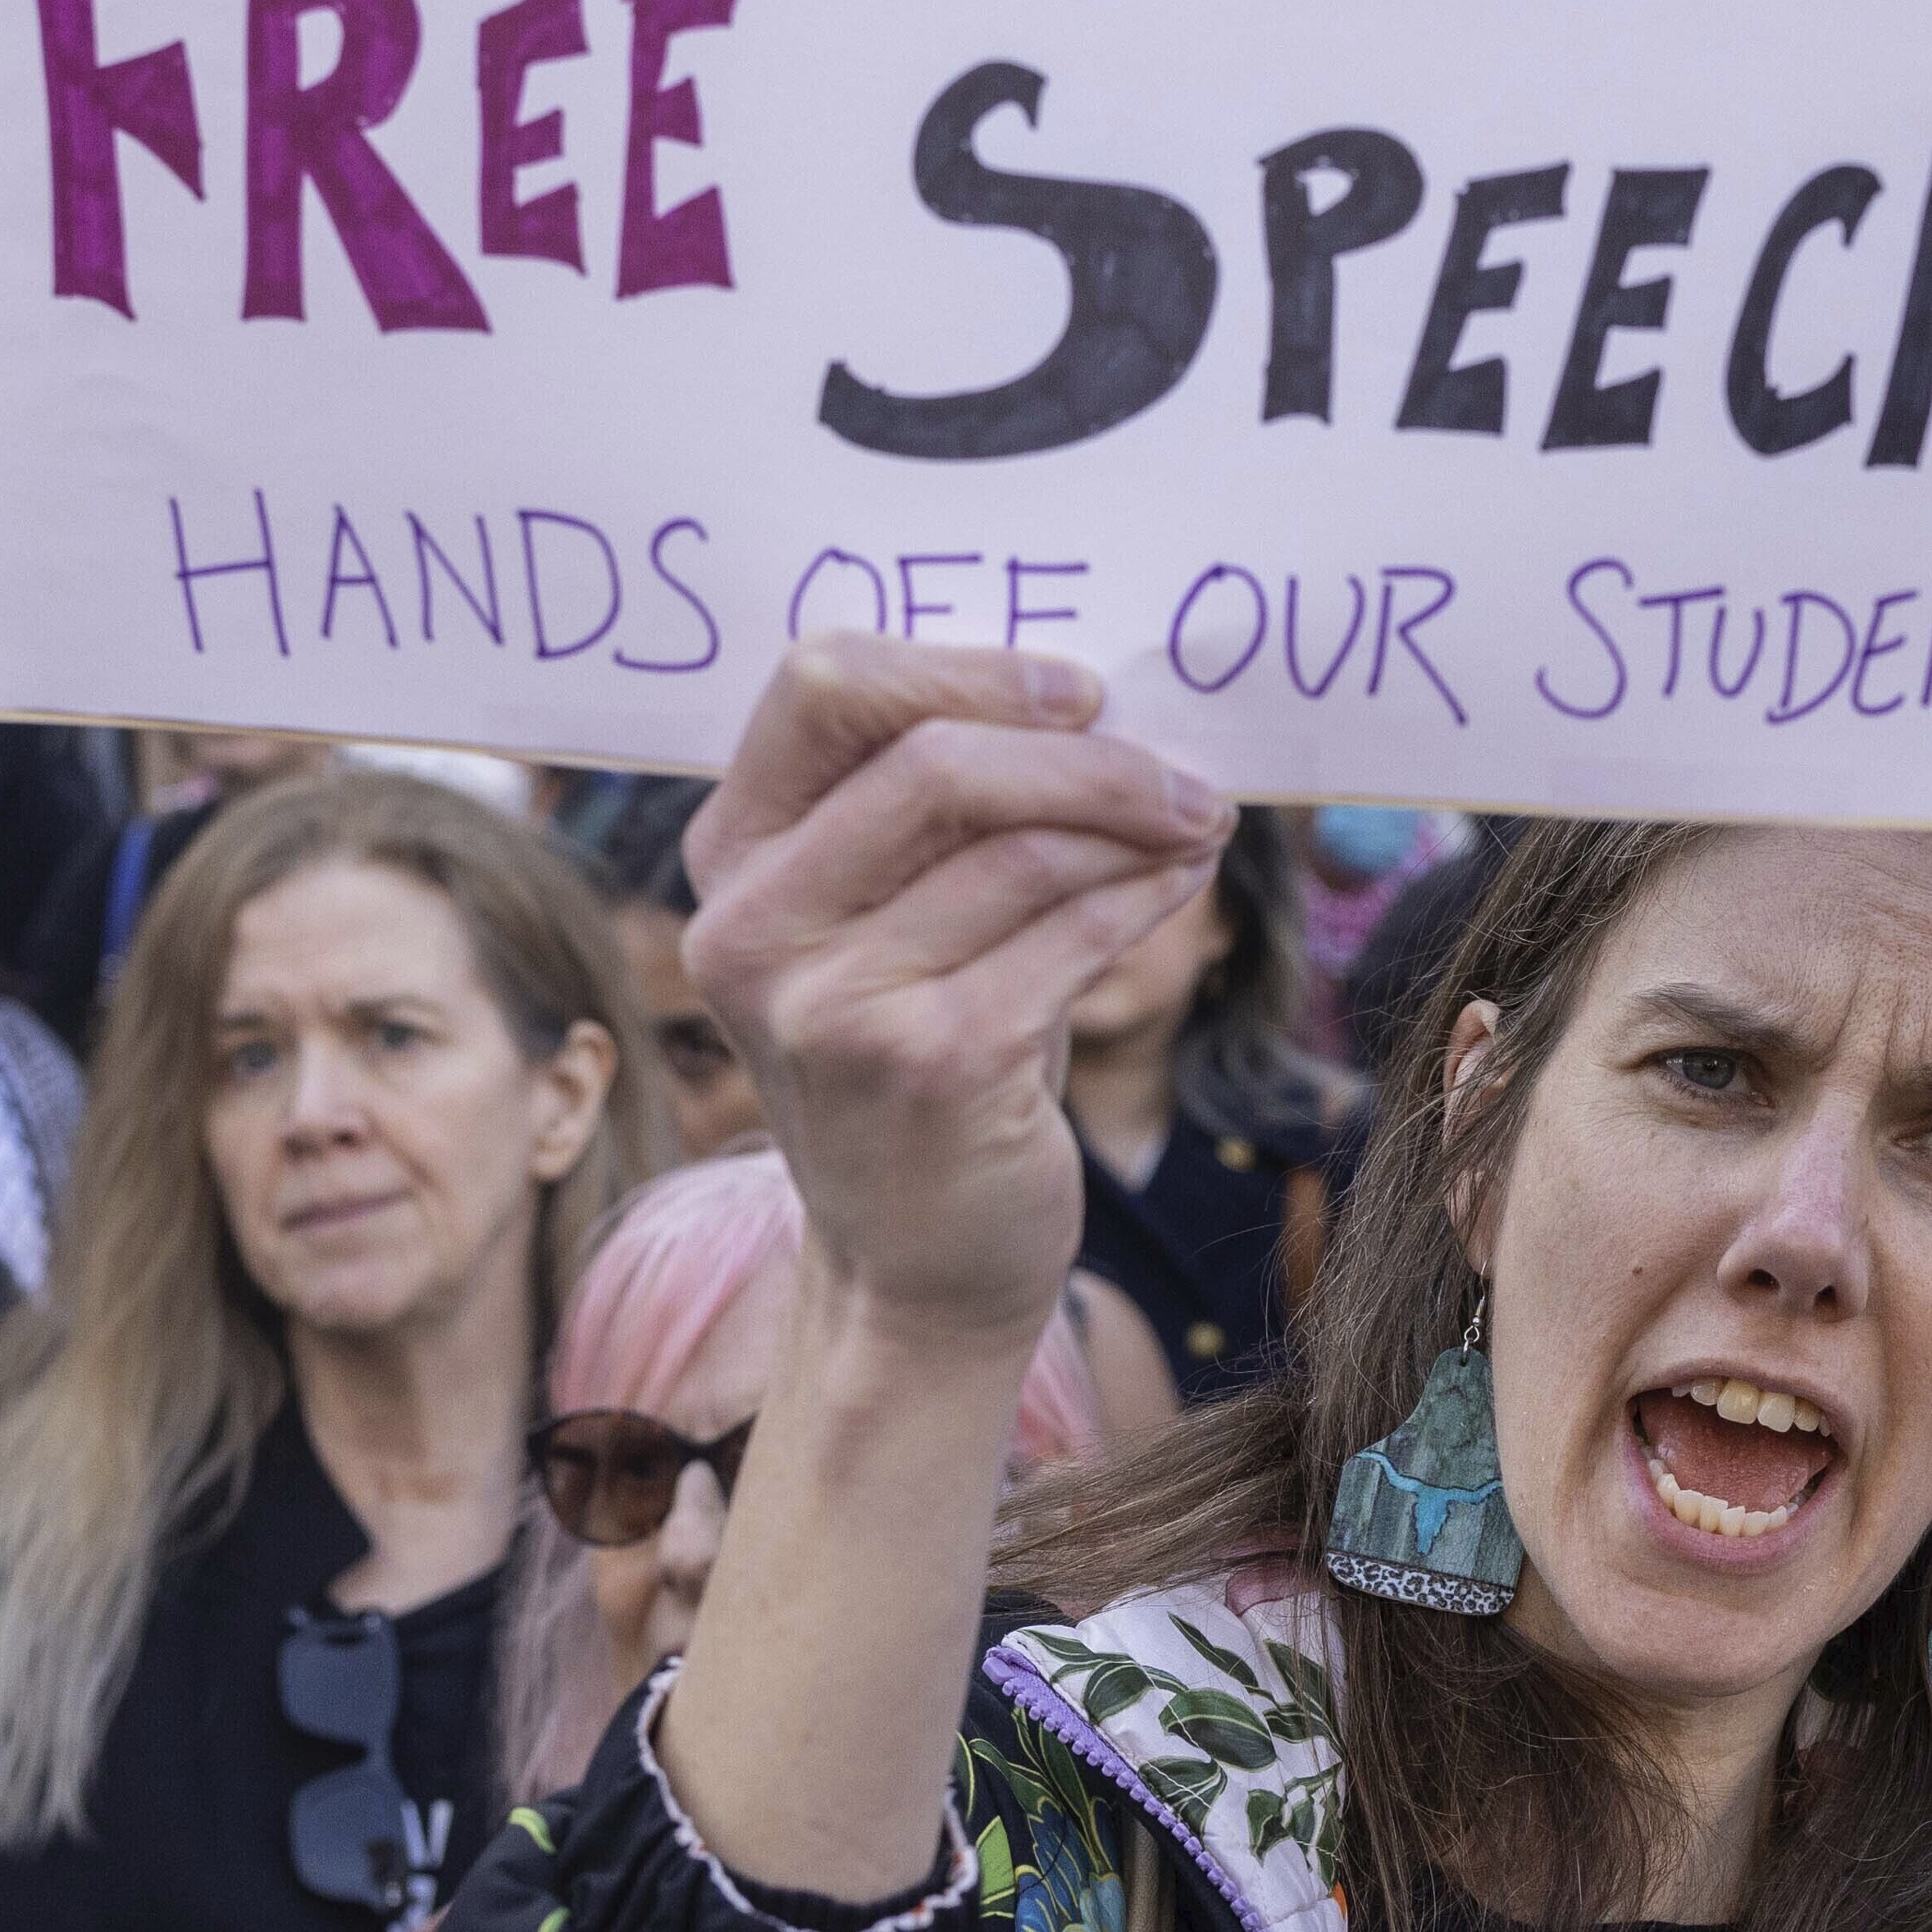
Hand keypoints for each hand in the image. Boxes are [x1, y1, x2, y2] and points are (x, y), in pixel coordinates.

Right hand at [684, 641, 1224, 1351]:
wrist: (917, 1262)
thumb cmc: (927, 1056)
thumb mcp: (892, 920)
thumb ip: (940, 808)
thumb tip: (1099, 695)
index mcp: (733, 855)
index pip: (822, 686)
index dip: (965, 669)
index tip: (1082, 692)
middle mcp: (751, 926)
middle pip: (934, 760)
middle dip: (1088, 756)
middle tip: (1187, 776)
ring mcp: (827, 1004)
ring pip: (1020, 849)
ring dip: (1138, 825)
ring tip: (1198, 826)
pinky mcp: (924, 1065)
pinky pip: (1069, 935)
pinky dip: (1144, 897)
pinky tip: (1177, 883)